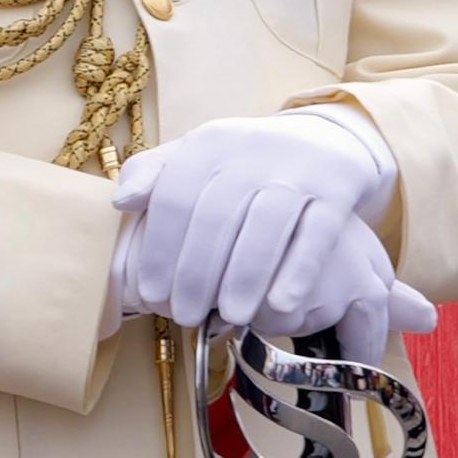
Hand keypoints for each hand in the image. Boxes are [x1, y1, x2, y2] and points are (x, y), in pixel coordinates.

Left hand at [111, 108, 434, 365]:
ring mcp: (297, 167)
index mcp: (208, 144)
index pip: (174, 198)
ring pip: (266, 227)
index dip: (159, 250)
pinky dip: (298, 271)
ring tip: (229, 317)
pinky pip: (317, 233)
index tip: (151, 294)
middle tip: (185, 316)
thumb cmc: (242, 164)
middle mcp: (251, 151)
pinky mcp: (337, 187)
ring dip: (244, 277)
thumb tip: (120, 202)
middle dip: (196, 273)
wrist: (324, 140)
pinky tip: (280, 306)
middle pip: (217, 217)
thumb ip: (153, 177)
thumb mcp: (196, 158)